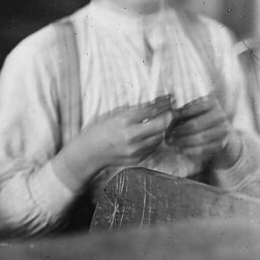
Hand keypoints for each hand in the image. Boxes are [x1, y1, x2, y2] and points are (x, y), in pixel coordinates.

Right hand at [56, 96, 174, 186]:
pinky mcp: (137, 159)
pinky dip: (154, 139)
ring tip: (159, 123)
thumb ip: (133, 111)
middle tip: (171, 111)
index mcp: (123, 121)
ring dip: (162, 129)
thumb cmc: (98, 130)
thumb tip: (153, 104)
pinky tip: (149, 135)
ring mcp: (135, 149)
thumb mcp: (113, 115)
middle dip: (169, 116)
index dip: (163, 104)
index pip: (151, 110)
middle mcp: (132, 136)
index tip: (169, 100)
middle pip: (162, 124)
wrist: (88, 153)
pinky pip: (153, 147)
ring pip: (160, 137)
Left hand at [165, 95, 238, 166]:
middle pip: (195, 124)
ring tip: (169, 143)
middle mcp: (219, 115)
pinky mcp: (222, 143)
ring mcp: (223, 130)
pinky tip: (179, 149)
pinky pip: (205, 148)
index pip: (193, 108)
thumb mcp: (190, 112)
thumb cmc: (196, 118)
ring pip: (200, 138)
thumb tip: (165, 116)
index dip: (178, 115)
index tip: (165, 121)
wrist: (216, 133)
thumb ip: (180, 112)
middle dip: (178, 131)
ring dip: (182, 141)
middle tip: (165, 136)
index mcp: (210, 103)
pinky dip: (190, 150)